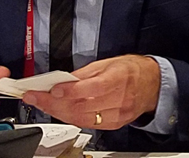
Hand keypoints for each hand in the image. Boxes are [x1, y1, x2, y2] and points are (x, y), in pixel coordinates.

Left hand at [22, 55, 160, 128]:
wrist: (152, 84)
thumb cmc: (132, 70)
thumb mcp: (109, 62)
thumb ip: (85, 72)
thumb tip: (63, 80)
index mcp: (119, 78)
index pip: (91, 88)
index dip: (69, 91)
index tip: (51, 89)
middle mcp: (119, 99)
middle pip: (81, 107)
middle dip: (54, 103)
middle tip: (36, 98)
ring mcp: (117, 114)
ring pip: (81, 119)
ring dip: (59, 112)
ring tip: (43, 104)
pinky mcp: (114, 124)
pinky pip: (88, 125)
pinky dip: (71, 118)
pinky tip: (61, 111)